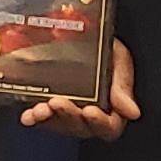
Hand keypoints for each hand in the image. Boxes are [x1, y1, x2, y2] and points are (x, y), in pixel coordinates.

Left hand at [18, 39, 141, 140]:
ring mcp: (69, 111)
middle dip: (68, 116)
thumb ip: (123, 86)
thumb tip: (132, 112)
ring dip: (49, 118)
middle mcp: (90, 114)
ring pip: (60, 124)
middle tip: (59, 102)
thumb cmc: (107, 49)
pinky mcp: (51, 106)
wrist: (88, 33)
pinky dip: (35, 118)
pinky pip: (43, 118)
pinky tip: (29, 115)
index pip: (109, 127)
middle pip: (81, 127)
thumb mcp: (120, 60)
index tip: (90, 110)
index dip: (99, 123)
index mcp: (112, 108)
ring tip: (41, 107)